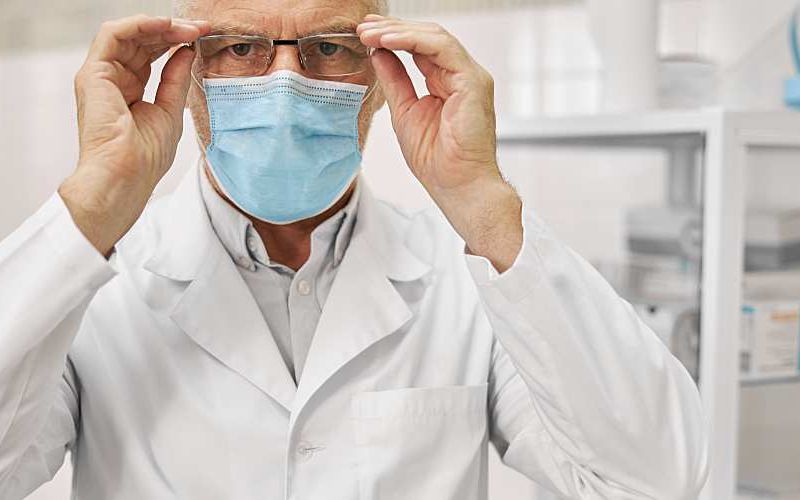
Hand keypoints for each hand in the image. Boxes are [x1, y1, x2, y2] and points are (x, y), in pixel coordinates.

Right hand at [59, 15, 209, 255]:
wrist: (127, 176)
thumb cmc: (145, 157)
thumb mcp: (171, 111)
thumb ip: (176, 79)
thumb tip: (186, 51)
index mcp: (129, 91)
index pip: (151, 55)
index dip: (175, 42)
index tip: (202, 37)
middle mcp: (112, 80)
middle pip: (141, 41)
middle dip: (172, 30)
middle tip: (200, 28)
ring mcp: (100, 76)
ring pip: (128, 34)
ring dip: (160, 26)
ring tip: (187, 28)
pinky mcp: (92, 74)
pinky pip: (113, 34)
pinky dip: (139, 25)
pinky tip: (164, 26)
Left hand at [358, 15, 521, 271]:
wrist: (458, 186)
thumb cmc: (438, 161)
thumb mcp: (404, 112)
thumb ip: (394, 81)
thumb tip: (378, 54)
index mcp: (447, 82)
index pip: (419, 47)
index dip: (391, 36)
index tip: (363, 33)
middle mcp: (461, 75)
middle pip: (427, 35)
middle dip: (392, 28)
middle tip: (362, 27)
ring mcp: (470, 76)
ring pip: (435, 36)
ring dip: (399, 31)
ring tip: (371, 33)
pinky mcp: (473, 82)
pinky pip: (442, 48)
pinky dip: (413, 40)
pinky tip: (389, 41)